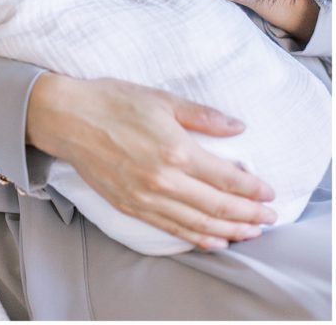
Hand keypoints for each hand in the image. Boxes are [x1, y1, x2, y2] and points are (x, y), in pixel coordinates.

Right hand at [28, 74, 276, 249]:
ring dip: (228, 230)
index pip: (225, 178)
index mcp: (175, 150)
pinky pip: (170, 228)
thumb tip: (237, 126)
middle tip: (269, 217)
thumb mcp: (161, 99)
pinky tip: (213, 239)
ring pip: (197, 223)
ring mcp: (146, 198)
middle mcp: (163, 180)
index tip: (269, 192)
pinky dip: (196, 237)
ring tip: (249, 232)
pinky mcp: (130, 207)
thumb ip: (202, 116)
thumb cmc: (113, 101)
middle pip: (217, 206)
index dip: (252, 188)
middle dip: (248, 215)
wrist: (68, 117)